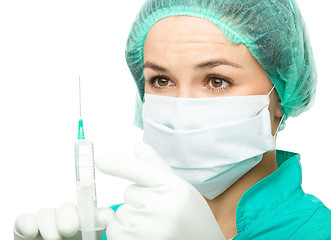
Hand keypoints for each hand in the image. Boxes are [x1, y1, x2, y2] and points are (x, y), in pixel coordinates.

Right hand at [14, 202, 113, 239]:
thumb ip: (99, 237)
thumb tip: (109, 223)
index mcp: (89, 230)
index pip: (98, 216)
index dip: (101, 215)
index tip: (105, 219)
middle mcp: (69, 225)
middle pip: (69, 208)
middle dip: (69, 215)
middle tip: (69, 229)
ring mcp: (46, 227)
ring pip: (47, 213)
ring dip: (49, 222)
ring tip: (53, 238)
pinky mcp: (25, 232)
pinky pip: (25, 220)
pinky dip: (27, 223)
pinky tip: (32, 232)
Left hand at [96, 142, 225, 239]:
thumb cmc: (191, 217)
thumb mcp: (182, 189)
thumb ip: (158, 168)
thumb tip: (138, 146)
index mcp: (176, 189)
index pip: (140, 170)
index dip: (118, 165)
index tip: (100, 162)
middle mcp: (163, 208)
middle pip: (129, 191)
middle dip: (139, 199)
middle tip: (159, 212)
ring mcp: (150, 230)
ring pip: (120, 212)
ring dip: (131, 218)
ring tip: (155, 228)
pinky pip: (114, 230)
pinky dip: (123, 233)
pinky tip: (144, 236)